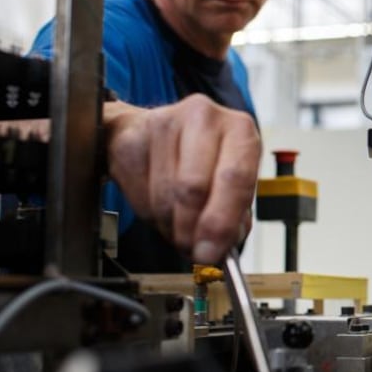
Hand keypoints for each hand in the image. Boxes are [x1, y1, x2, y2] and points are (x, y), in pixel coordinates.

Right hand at [104, 95, 259, 263]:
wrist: (150, 132)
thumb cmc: (200, 158)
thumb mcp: (229, 180)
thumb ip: (235, 213)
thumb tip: (224, 245)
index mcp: (240, 128)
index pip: (235, 177)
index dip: (222, 222)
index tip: (212, 253)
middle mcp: (204, 117)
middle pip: (194, 188)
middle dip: (192, 231)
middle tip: (193, 251)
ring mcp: (164, 124)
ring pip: (164, 197)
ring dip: (172, 227)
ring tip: (180, 228)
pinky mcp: (131, 139)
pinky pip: (139, 195)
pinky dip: (150, 216)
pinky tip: (160, 210)